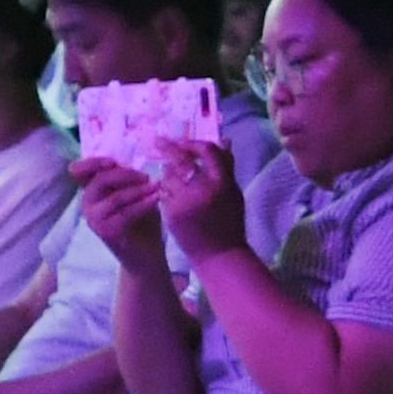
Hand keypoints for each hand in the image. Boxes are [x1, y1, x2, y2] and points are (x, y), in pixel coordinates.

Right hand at [71, 153, 165, 261]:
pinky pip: (124, 213)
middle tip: (148, 177)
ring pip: (114, 198)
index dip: (92, 163)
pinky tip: (156, 199)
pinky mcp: (105, 231)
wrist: (146, 253)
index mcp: (92, 190)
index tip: (112, 162)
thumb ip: (128, 178)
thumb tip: (128, 162)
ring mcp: (94, 218)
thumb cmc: (142, 219)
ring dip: (139, 190)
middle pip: (100, 180)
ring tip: (157, 187)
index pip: (79, 171)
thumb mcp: (136, 192)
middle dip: (126, 175)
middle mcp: (87, 203)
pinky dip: (142, 204)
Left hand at [149, 142, 245, 262]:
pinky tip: (169, 193)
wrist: (218, 254)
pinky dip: (165, 190)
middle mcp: (203, 189)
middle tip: (158, 141)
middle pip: (181, 159)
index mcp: (223, 182)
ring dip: (167, 172)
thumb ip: (227, 167)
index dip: (193, 143)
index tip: (184, 142)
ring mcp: (185, 201)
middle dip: (168, 148)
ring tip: (169, 174)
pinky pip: (163, 193)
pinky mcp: (171, 213)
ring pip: (168, 176)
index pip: (207, 151)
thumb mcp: (234, 192)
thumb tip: (225, 140)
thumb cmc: (230, 223)